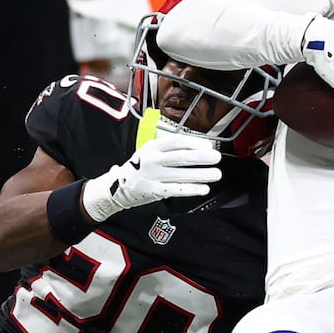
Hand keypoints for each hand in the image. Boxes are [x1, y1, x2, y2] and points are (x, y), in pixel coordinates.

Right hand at [81, 132, 221, 221]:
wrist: (116, 187)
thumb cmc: (138, 167)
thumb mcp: (148, 152)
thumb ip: (168, 149)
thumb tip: (196, 147)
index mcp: (152, 147)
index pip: (176, 142)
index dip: (194, 143)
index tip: (209, 144)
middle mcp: (152, 160)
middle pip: (181, 157)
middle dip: (202, 157)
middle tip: (216, 157)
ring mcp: (153, 176)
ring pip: (182, 174)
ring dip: (202, 174)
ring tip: (216, 174)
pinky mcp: (154, 191)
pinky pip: (176, 190)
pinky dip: (191, 189)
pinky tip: (204, 189)